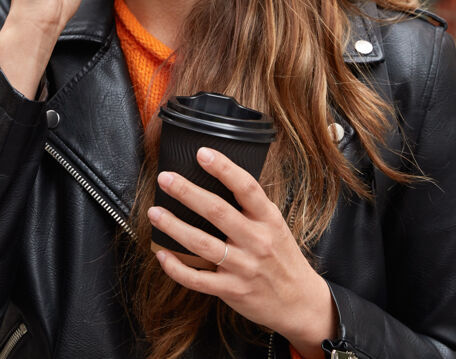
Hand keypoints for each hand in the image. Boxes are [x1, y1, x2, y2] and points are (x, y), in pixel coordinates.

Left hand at [147, 147, 336, 355]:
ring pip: (202, 244)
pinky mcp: (232, 290)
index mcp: (269, 220)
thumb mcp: (276, 226)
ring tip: (155, 213)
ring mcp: (244, 267)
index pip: (247, 188)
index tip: (202, 153)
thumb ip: (251, 207)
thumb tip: (218, 179)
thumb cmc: (282, 258)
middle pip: (217, 211)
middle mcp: (257, 241)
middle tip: (165, 178)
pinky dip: (176, 268)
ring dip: (174, 227)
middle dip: (187, 192)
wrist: (301, 303)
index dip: (224, 168)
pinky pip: (198, 279)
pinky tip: (162, 254)